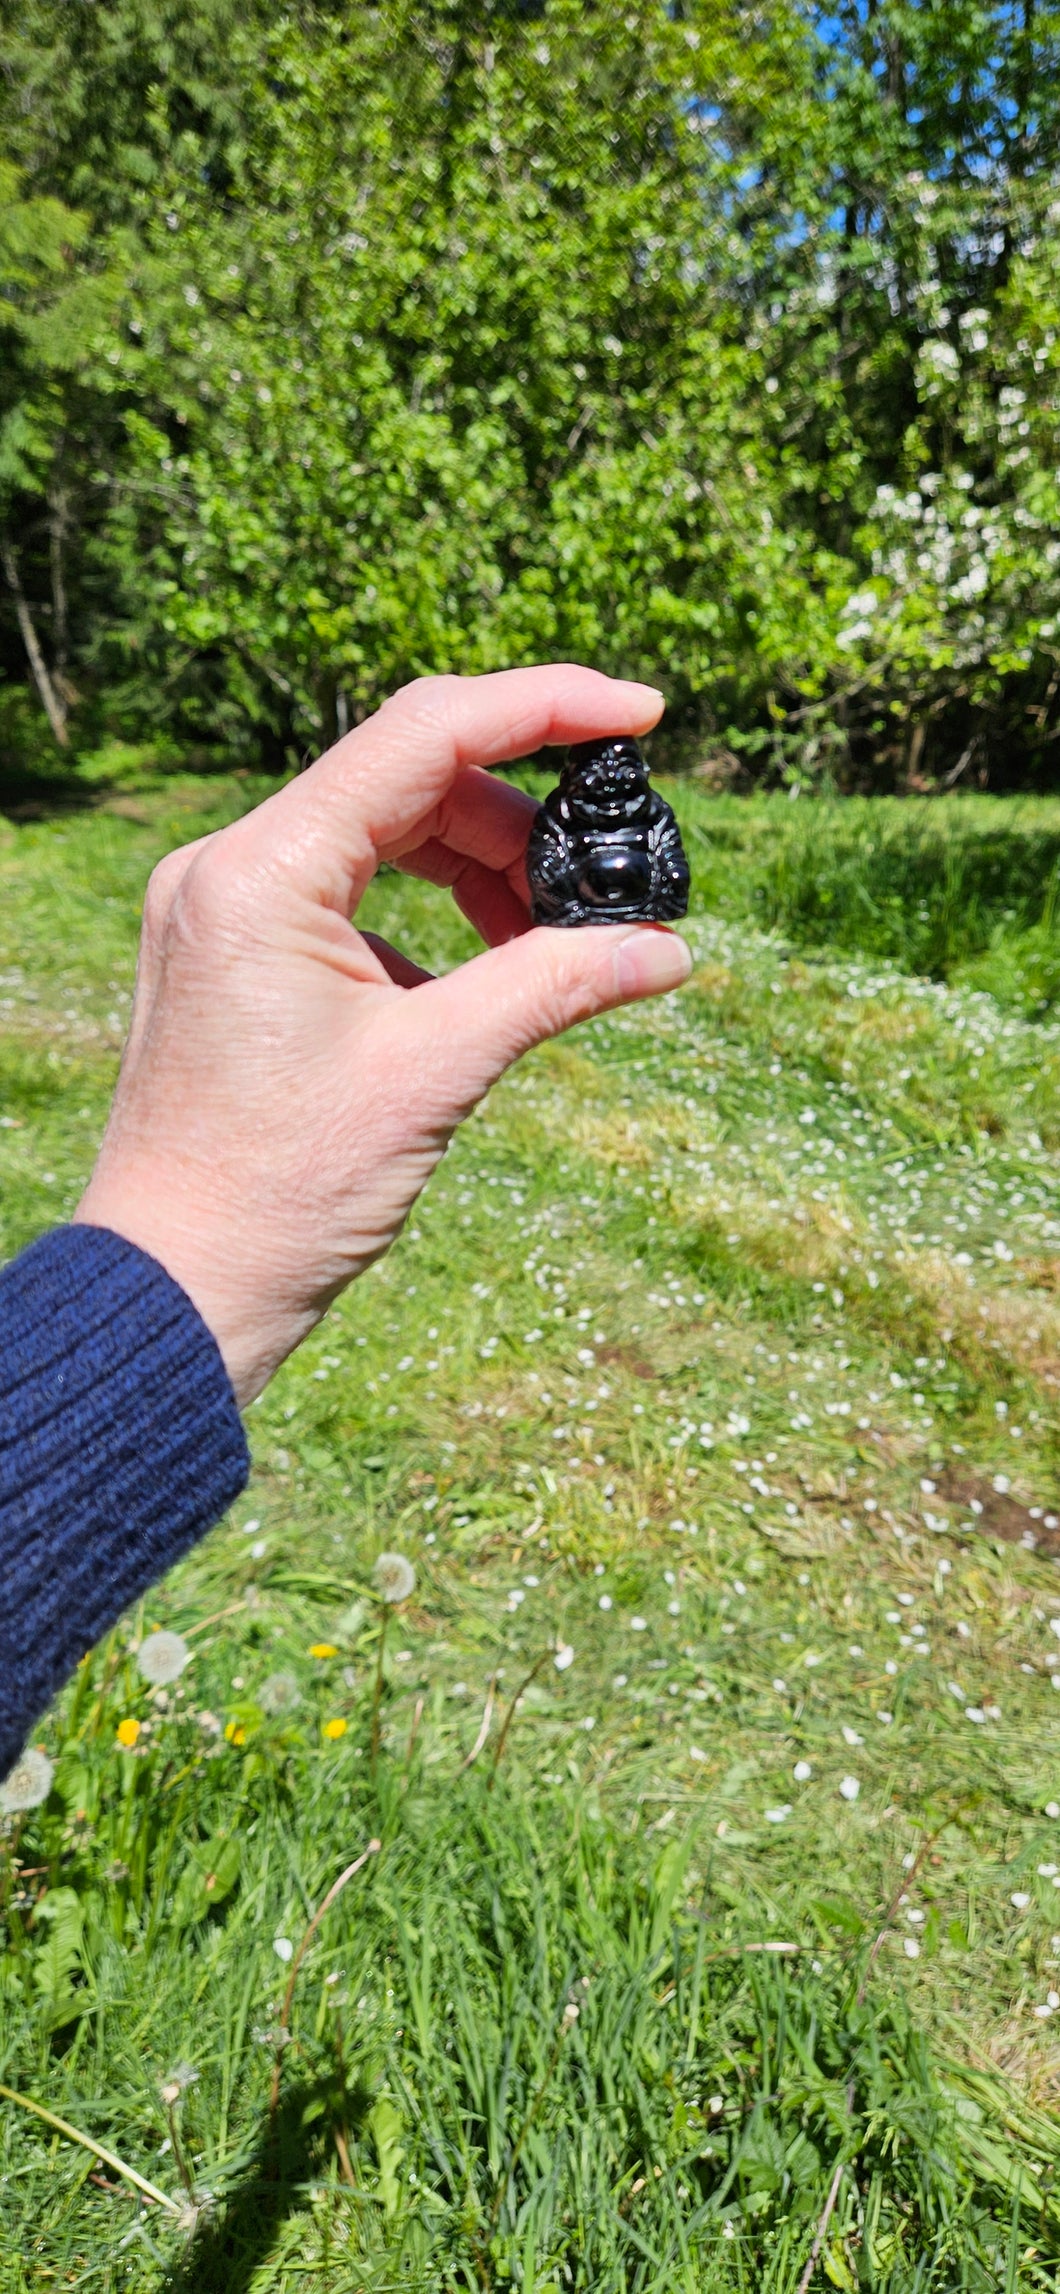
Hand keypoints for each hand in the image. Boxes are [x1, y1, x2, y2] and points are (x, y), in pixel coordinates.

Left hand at [75, 666, 690, 1403]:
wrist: (180, 1288)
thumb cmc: (283, 1191)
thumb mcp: (436, 1073)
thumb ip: (554, 984)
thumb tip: (668, 949)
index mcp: (263, 872)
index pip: (425, 733)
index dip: (546, 708)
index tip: (643, 714)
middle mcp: (229, 868)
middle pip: (409, 782)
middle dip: (520, 825)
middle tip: (603, 894)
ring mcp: (226, 908)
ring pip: (385, 835)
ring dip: (482, 873)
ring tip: (548, 949)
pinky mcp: (237, 954)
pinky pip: (353, 892)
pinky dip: (433, 918)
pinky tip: (481, 982)